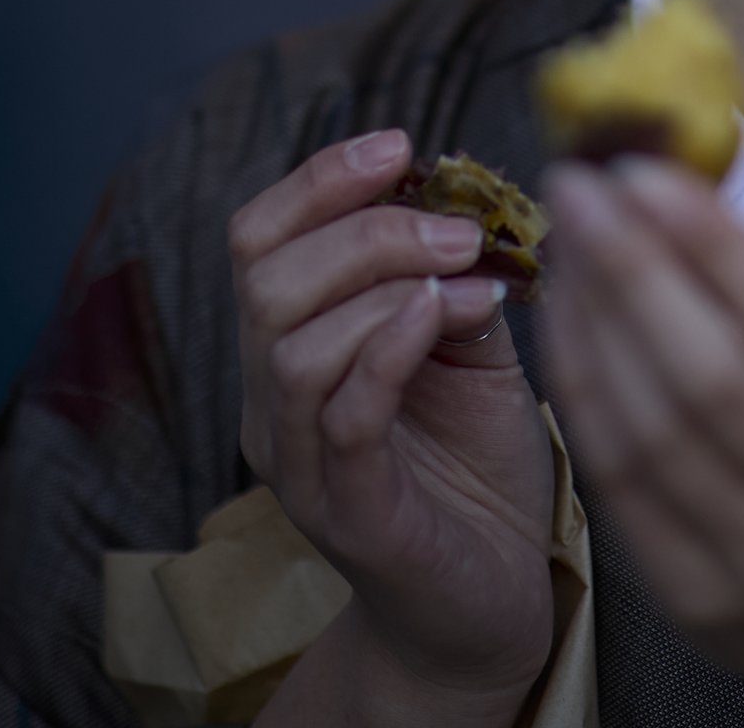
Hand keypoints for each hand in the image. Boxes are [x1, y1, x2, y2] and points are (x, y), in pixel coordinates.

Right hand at [231, 130, 553, 719]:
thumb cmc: (475, 470)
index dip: (319, 180)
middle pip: (267, 279)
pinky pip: (343, 417)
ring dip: (385, 282)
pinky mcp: (350, 511)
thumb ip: (458, 279)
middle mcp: (275, 404)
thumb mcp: (474, 350)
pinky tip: (444, 314)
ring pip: (292, 343)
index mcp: (294, 349)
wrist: (485, 600)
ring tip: (469, 272)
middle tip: (460, 226)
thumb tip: (477, 201)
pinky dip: (388, 348)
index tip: (401, 144)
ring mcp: (305, 460)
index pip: (258, 240)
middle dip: (366, 226)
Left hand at [540, 158, 743, 726]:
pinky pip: (618, 483)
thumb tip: (698, 199)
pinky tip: (568, 326)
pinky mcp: (695, 599)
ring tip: (568, 244)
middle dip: (634, 270)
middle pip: (711, 377)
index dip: (712, 245)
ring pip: (650, 431)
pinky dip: (583, 393)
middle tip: (582, 190)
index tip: (647, 174)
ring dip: (594, 324)